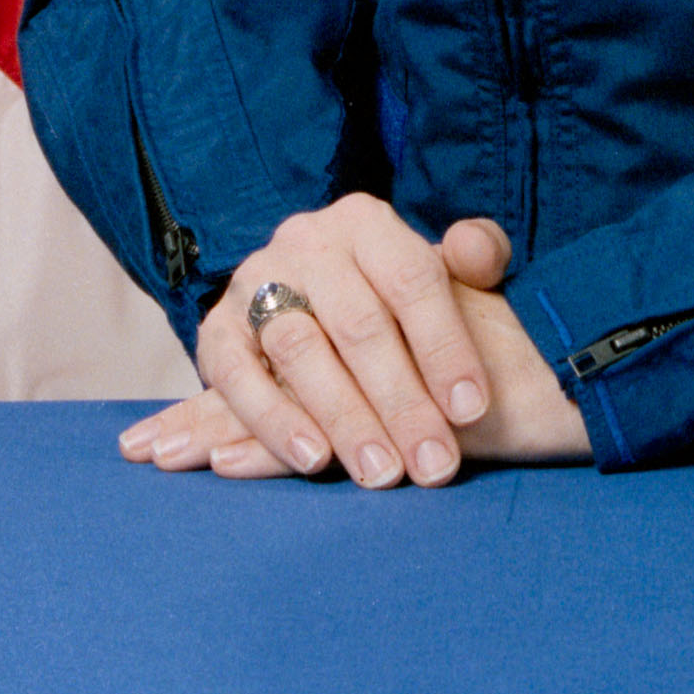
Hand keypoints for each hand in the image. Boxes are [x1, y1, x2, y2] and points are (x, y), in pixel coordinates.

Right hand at [119, 198, 585, 482]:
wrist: (304, 304)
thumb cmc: (391, 296)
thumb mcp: (441, 267)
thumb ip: (477, 255)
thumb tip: (477, 252)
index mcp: (366, 221)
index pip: (412, 278)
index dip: (445, 345)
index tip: (472, 409)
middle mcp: (307, 241)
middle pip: (360, 323)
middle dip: (402, 401)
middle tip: (433, 464)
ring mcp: (254, 282)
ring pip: (301, 350)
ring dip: (345, 418)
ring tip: (382, 472)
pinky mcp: (216, 332)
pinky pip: (238, 378)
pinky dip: (275, 422)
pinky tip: (314, 460)